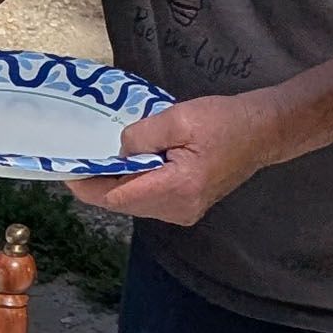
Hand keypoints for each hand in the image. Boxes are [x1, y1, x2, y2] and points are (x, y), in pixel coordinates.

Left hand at [68, 90, 286, 225]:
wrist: (264, 132)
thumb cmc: (225, 121)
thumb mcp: (178, 118)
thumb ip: (140, 136)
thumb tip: (116, 152)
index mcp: (177, 188)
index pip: (117, 197)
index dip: (88, 185)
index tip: (68, 169)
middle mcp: (179, 210)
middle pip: (122, 203)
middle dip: (99, 183)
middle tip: (81, 159)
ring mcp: (184, 213)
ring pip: (134, 204)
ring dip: (117, 183)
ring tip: (105, 158)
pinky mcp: (186, 209)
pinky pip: (148, 201)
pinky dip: (134, 185)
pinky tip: (130, 165)